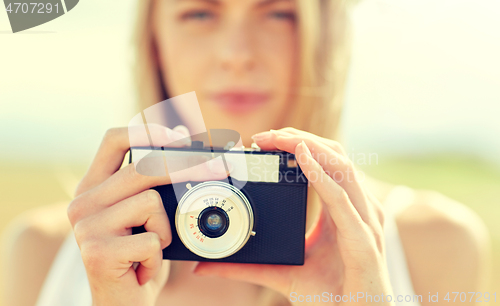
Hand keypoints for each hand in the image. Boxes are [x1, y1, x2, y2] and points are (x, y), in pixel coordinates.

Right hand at [67, 124, 229, 305]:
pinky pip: (153, 239)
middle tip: (220, 168)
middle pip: (142, 166)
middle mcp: (82, 202)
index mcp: (93, 187)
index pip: (114, 139)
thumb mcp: (147, 214)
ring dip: (166, 228)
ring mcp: (86, 228)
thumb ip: (156, 180)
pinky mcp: (97, 253)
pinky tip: (143, 269)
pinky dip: (159, 255)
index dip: (150, 131)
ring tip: (153, 247)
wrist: (122, 304)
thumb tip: (184, 137)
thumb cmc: (138, 256)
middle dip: (189, 165)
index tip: (181, 136)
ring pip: (152, 202)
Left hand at [193, 128, 394, 304]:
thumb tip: (204, 267)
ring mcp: (364, 221)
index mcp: (341, 209)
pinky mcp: (363, 240)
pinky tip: (301, 158)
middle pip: (333, 156)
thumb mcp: (281, 273)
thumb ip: (245, 266)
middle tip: (264, 135)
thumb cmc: (329, 295)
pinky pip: (342, 199)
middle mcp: (357, 208)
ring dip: (308, 146)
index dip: (299, 144)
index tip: (263, 141)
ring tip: (278, 138)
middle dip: (299, 138)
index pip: (326, 163)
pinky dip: (322, 175)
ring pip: (340, 167)